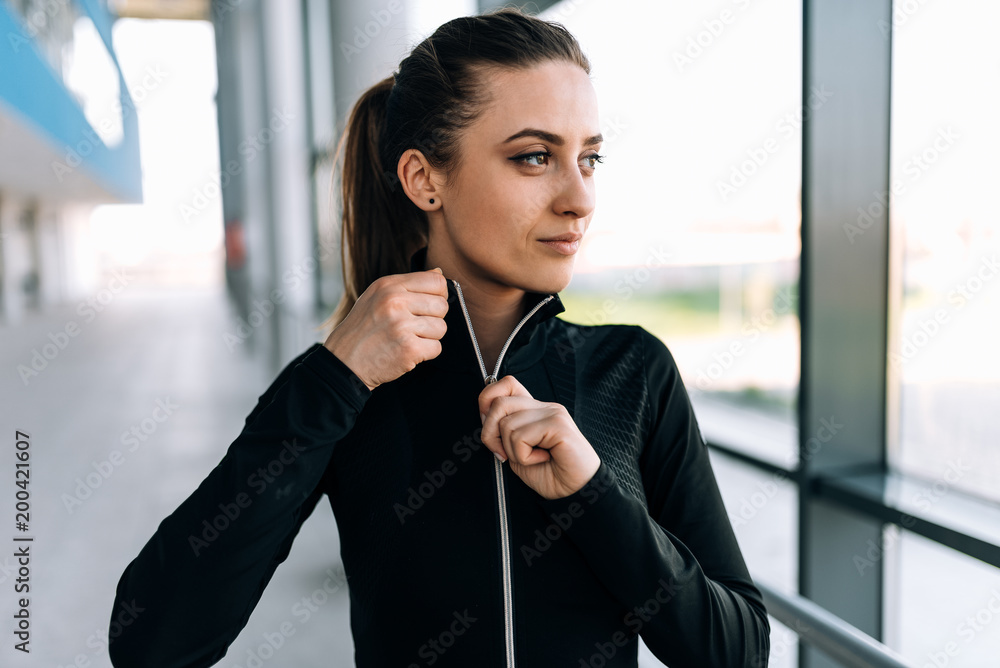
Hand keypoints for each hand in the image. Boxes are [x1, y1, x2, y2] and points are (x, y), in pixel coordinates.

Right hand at [323, 267, 448, 390]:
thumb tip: (439, 272)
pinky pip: (436, 348)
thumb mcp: (377, 296)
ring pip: (441, 328)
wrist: (344, 362)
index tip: (426, 306)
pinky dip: (425, 354)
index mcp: (389, 286)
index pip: (436, 281)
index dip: (438, 295)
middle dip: (433, 318)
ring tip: (407, 339)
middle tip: (414, 327)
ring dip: (429, 338)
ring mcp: (402, 325)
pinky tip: (407, 351)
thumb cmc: (362, 330)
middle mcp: (395, 302)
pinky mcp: (408, 348)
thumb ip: (408, 284)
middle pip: (442, 305)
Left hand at [478, 375, 600, 500]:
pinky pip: (521, 437)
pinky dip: (524, 456)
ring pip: (507, 424)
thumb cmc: (549, 474)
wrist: (575, 491)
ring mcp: (552, 413)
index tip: (491, 430)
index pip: (506, 384)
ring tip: (531, 458)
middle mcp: (543, 406)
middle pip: (499, 403)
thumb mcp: (516, 452)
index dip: (488, 401)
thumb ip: (503, 433)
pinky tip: (542, 459)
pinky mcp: (558, 425)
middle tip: (503, 454)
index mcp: (534, 409)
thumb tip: (484, 420)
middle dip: (490, 434)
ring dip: (512, 450)